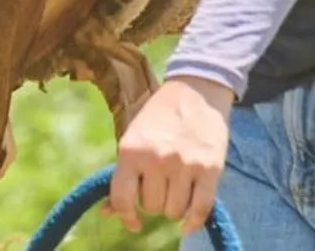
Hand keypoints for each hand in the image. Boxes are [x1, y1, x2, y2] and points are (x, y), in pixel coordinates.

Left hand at [108, 76, 233, 235]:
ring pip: (174, 211)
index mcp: (130, 150)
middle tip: (159, 185)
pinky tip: (188, 220)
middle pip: (151, 206)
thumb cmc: (158, 118)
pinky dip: (193, 221)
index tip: (133, 222)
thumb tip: (105, 213)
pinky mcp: (210, 168)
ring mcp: (184, 164)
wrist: (195, 92)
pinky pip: (200, 209)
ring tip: (175, 189)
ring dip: (174, 207)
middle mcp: (156, 158)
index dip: (126, 216)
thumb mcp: (132, 139)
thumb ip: (121, 176)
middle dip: (154, 201)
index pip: (122, 199)